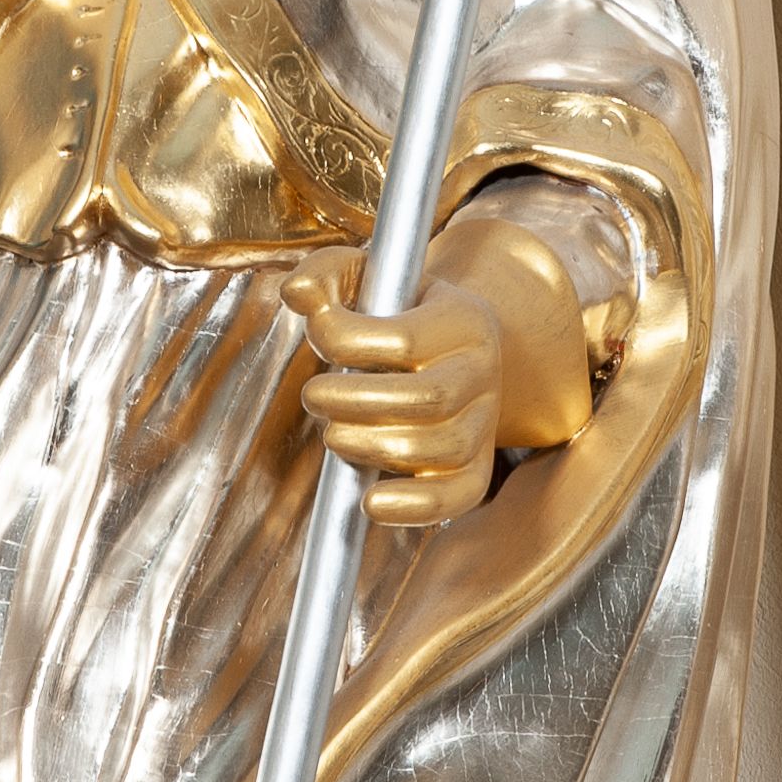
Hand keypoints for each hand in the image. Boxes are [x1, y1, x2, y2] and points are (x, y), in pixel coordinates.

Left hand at [285, 206, 592, 526]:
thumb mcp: (371, 278)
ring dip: (365, 446)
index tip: (318, 334)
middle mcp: (484, 373)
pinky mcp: (477, 471)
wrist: (454, 355)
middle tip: (313, 395)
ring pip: (431, 449)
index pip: (404, 340)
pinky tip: (369, 501)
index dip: (345, 339)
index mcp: (463, 320)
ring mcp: (485, 425)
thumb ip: (328, 274)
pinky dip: (411, 508)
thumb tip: (296, 290)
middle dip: (351, 401)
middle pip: (423, 399)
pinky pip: (455, 498)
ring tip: (333, 432)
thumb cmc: (401, 315)